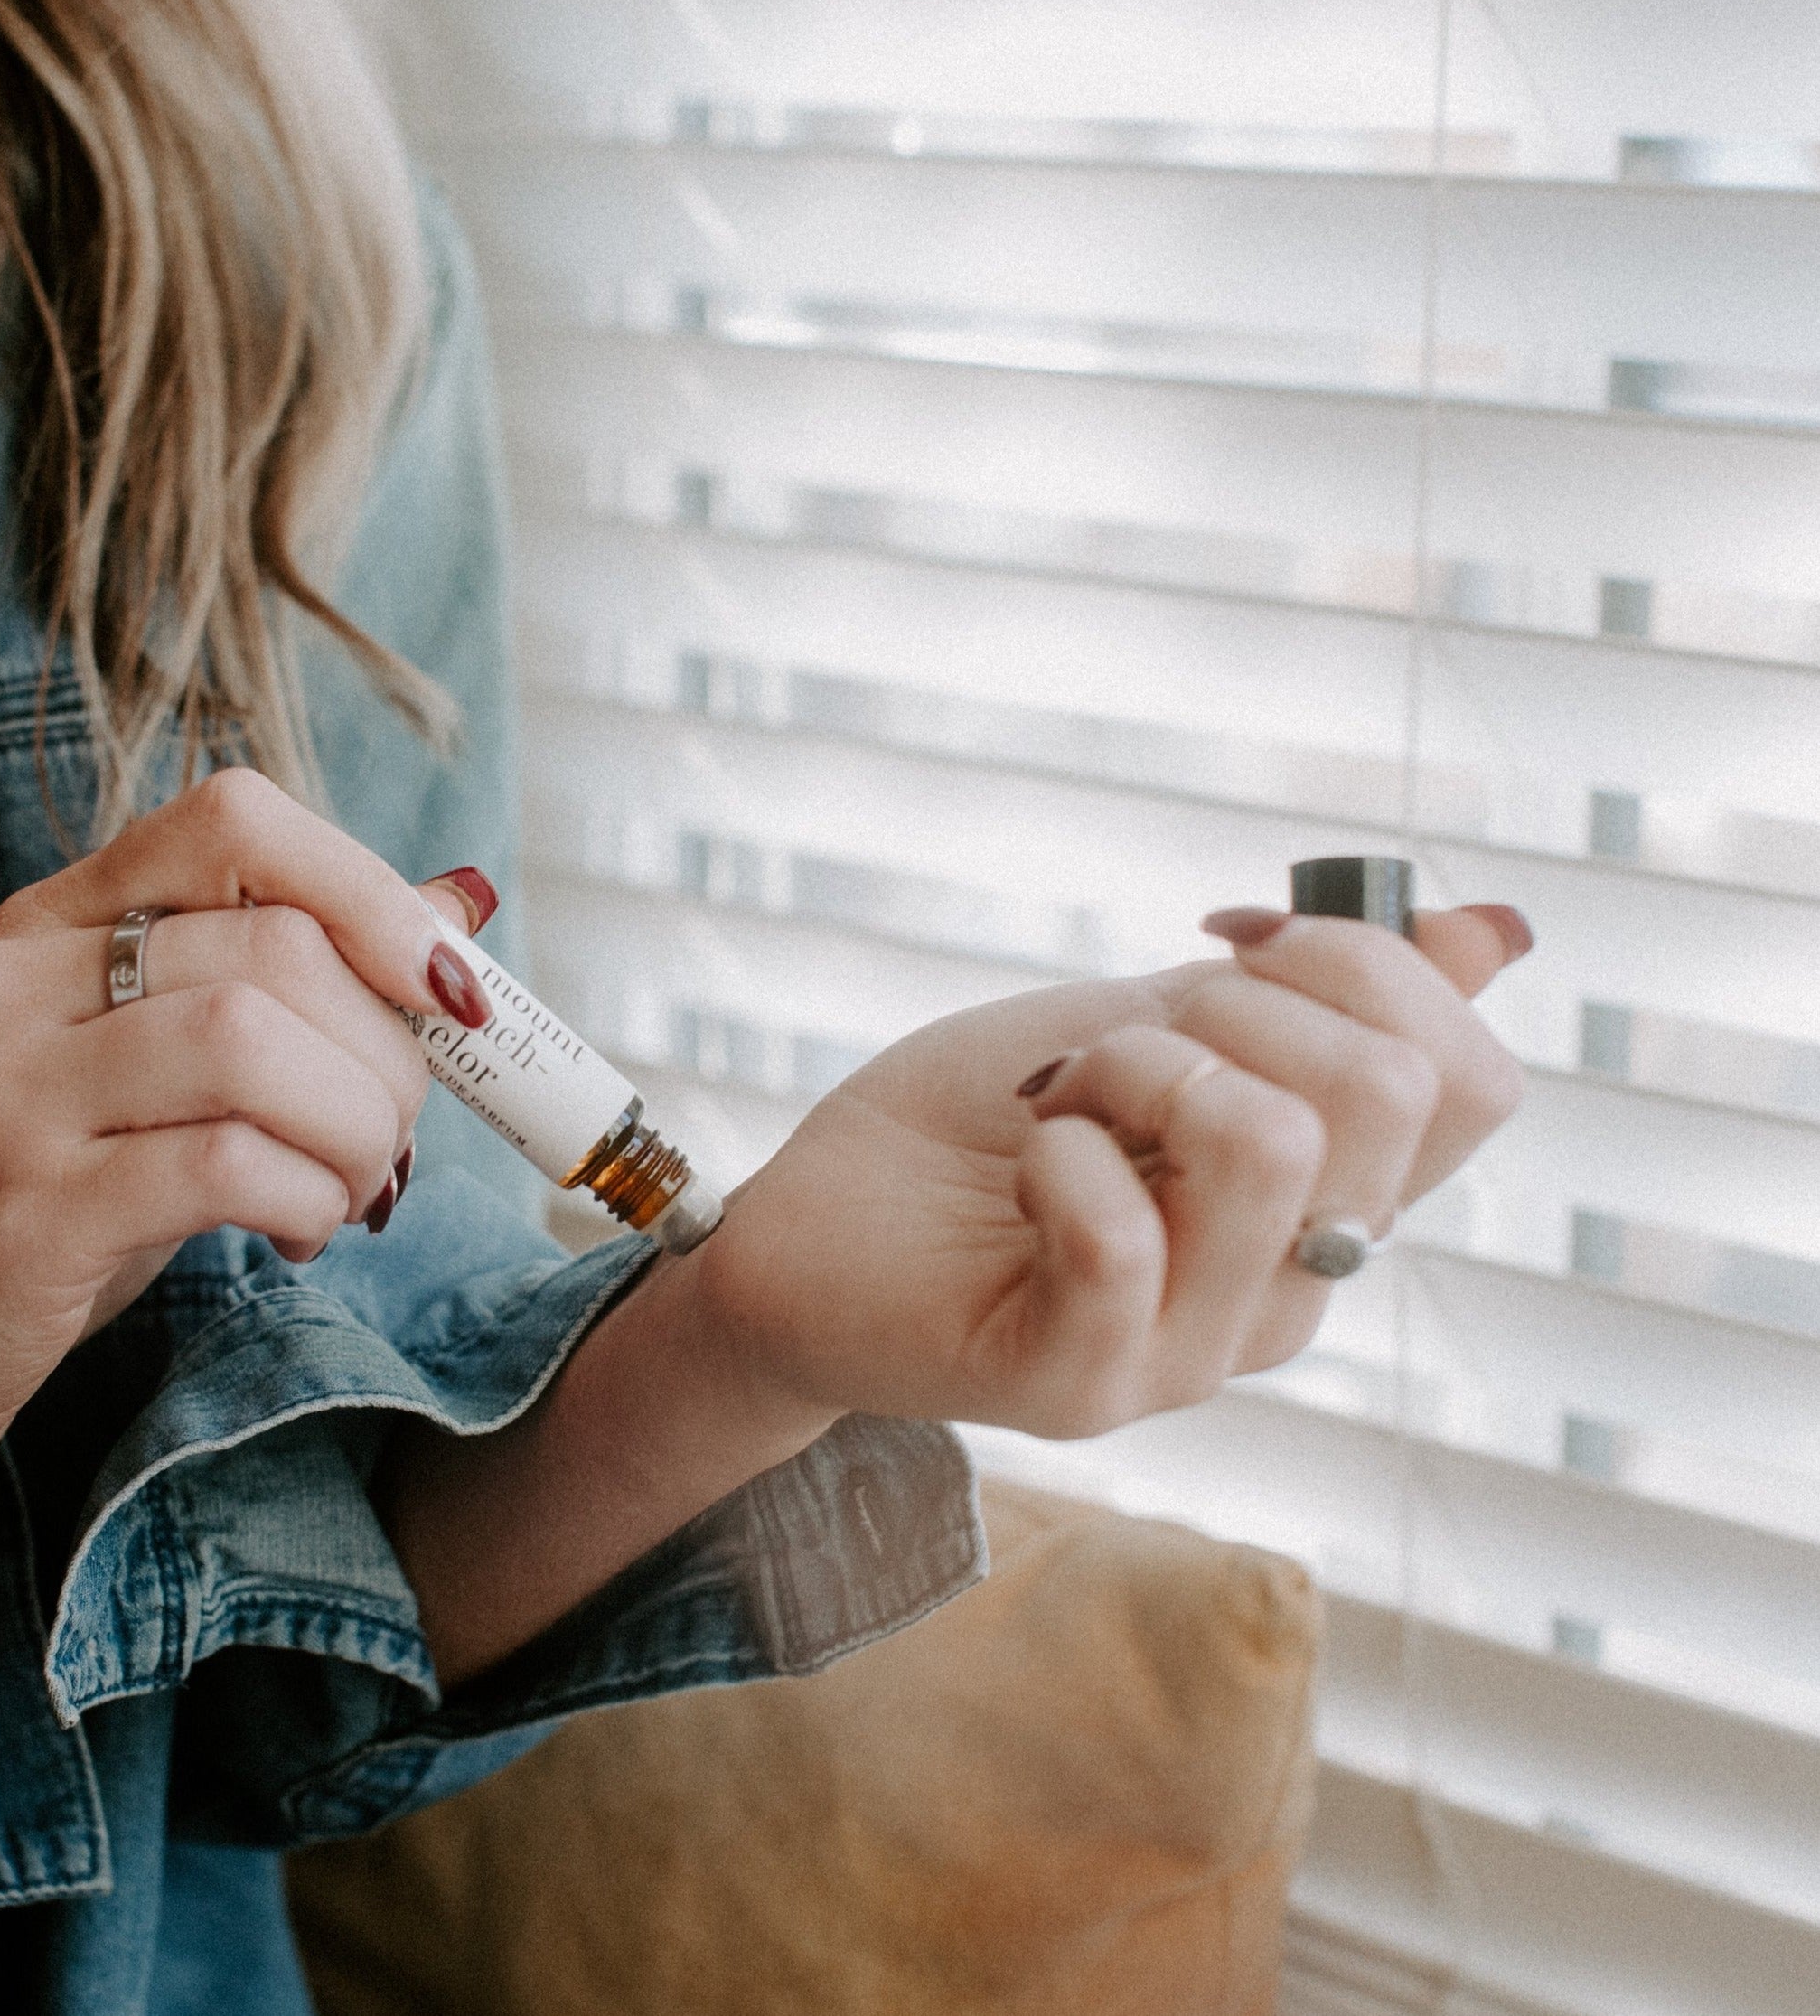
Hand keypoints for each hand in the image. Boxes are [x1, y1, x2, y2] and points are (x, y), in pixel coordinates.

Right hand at [0, 769, 495, 1496]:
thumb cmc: (53, 1184)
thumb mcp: (156, 1061)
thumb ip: (290, 979)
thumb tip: (455, 905)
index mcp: (52, 923)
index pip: (233, 822)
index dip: (369, 892)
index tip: (447, 985)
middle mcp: (11, 986)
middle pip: (275, 949)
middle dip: (386, 1052)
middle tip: (392, 1132)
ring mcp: (3, 1095)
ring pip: (252, 1043)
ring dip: (356, 1128)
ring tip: (355, 1185)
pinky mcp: (23, 1213)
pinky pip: (224, 1166)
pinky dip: (308, 1198)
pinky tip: (301, 1231)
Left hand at [675, 903, 1529, 1440]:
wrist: (818, 1222)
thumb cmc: (980, 1123)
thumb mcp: (1155, 1026)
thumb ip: (1313, 999)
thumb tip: (1498, 933)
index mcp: (1326, 1201)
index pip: (1472, 1082)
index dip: (1369, 963)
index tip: (1230, 940)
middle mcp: (1290, 1289)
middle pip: (1393, 1095)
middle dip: (1239, 1004)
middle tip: (1121, 1046)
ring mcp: (1193, 1354)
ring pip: (1270, 1144)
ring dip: (1134, 1068)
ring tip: (1061, 1105)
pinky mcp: (1080, 1384)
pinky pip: (1122, 1232)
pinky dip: (1055, 1150)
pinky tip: (1021, 1167)